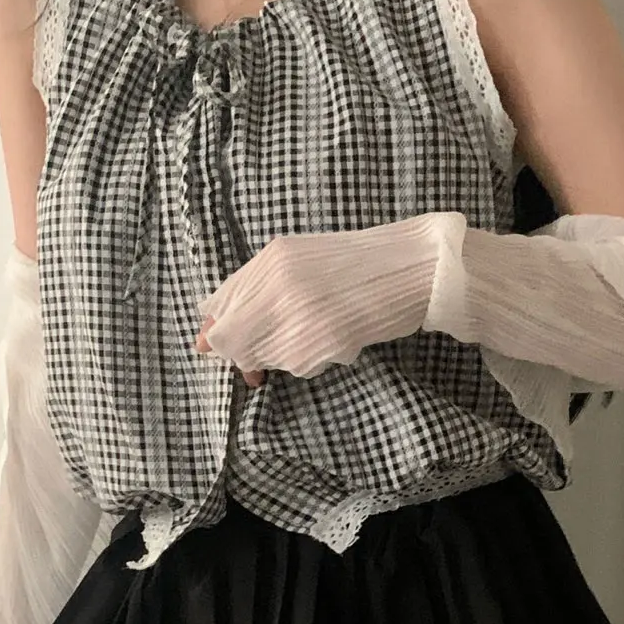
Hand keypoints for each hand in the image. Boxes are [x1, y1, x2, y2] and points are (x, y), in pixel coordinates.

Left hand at [192, 225, 439, 382]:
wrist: (412, 267)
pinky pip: (300, 365)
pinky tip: (334, 340)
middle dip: (246, 357)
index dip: (216, 334)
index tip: (218, 347)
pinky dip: (311, 361)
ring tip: (314, 337)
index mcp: (270, 262)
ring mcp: (304, 317)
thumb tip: (211, 319)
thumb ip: (255, 284)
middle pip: (239, 342)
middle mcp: (280, 288)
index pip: (220, 308)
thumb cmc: (357, 262)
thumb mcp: (296, 257)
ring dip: (283, 358)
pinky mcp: (327, 343)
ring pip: (270, 358)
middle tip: (263, 364)